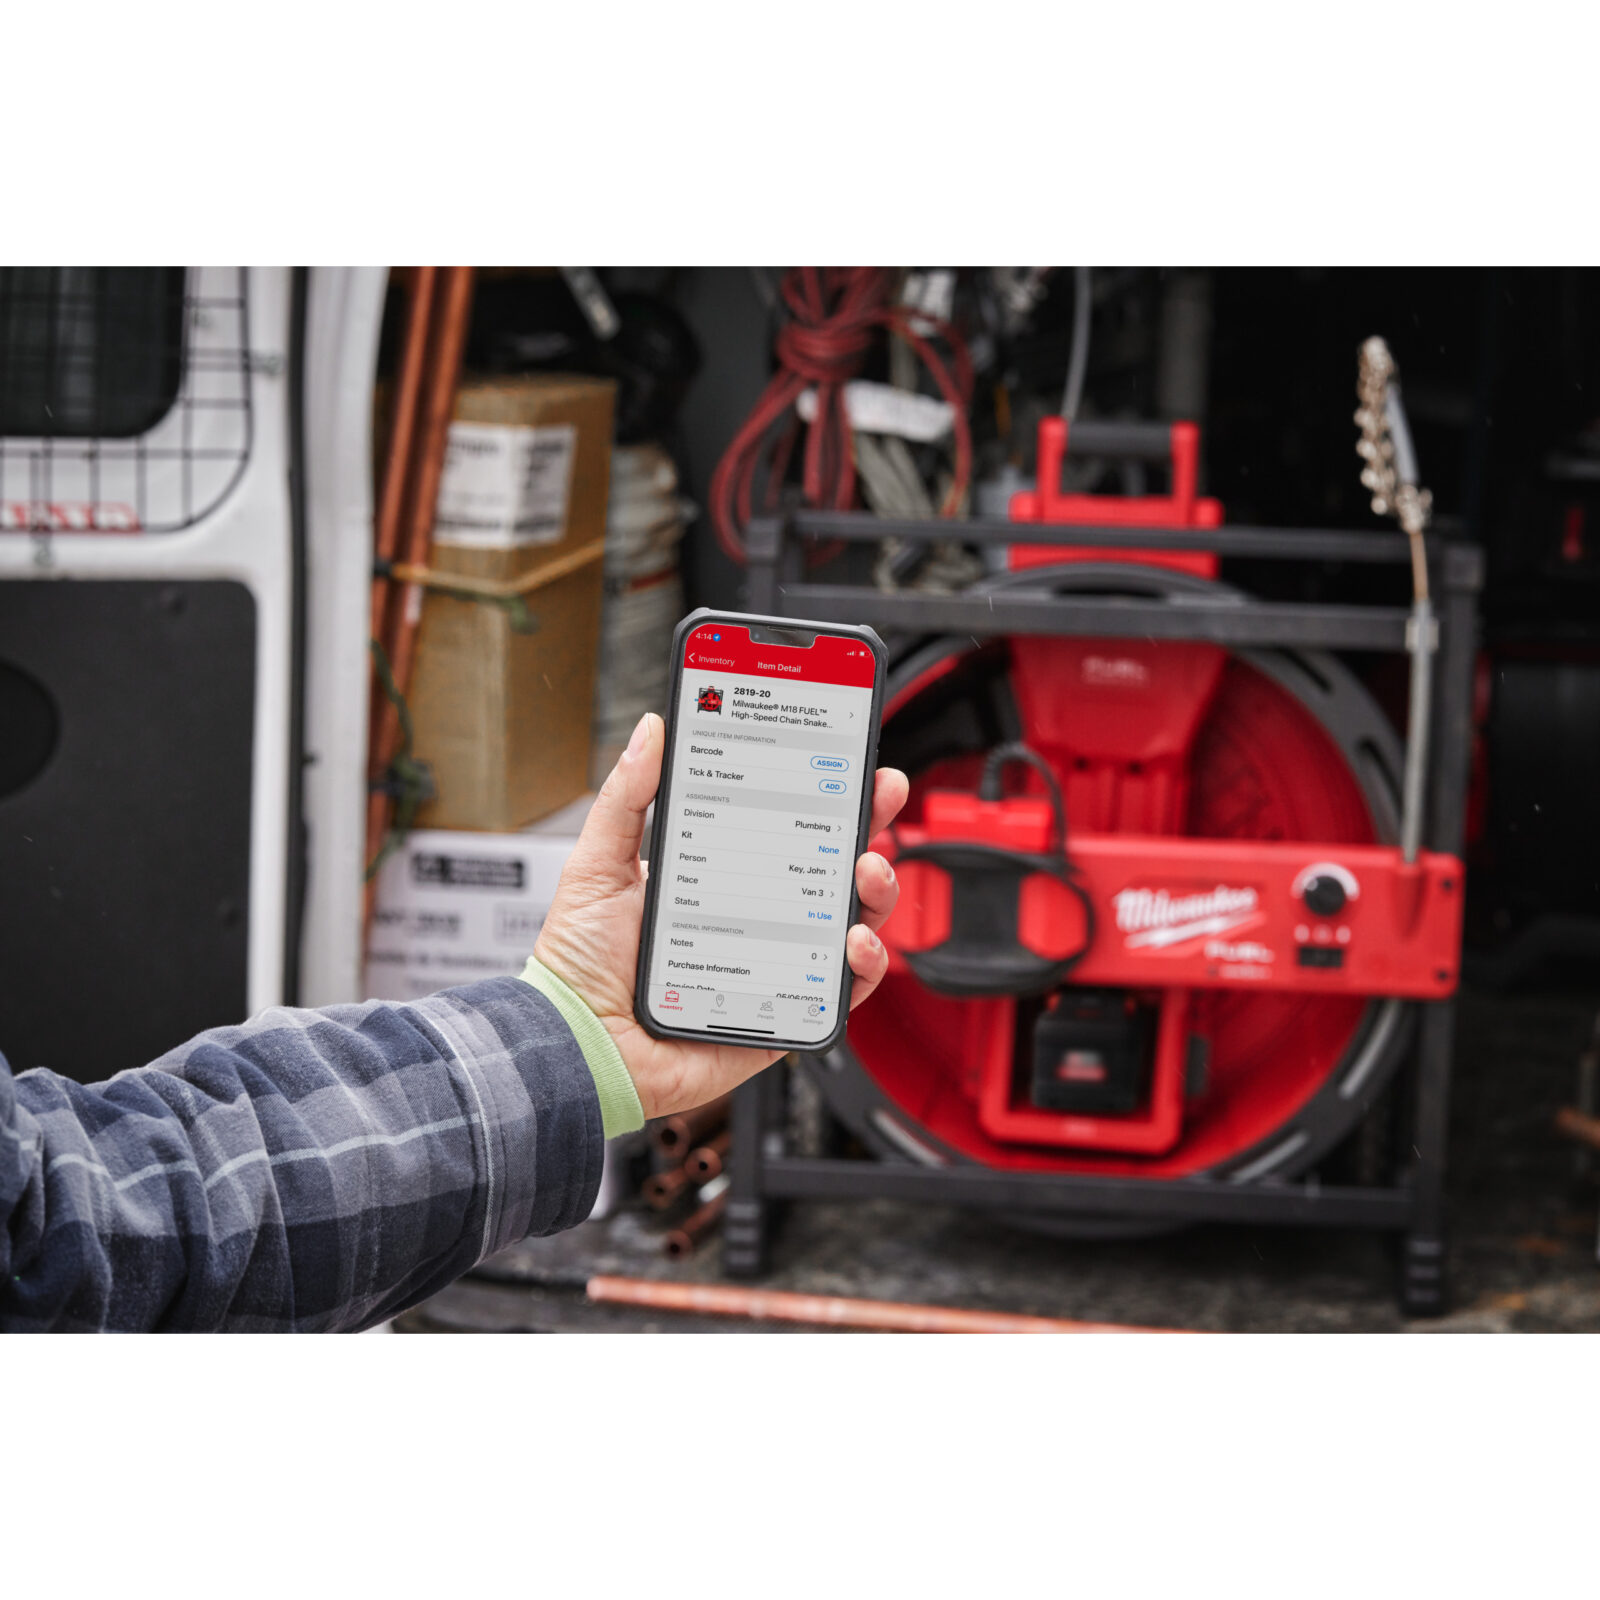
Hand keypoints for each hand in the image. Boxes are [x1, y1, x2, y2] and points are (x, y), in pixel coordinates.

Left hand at [534, 712, 907, 1119]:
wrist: (578, 1043)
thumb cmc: (581, 963)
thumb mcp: (598, 864)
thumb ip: (627, 797)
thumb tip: (652, 730)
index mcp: (721, 877)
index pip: (788, 827)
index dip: (827, 794)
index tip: (849, 760)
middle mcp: (757, 918)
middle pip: (833, 867)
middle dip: (869, 827)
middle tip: (878, 799)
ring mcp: (777, 966)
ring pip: (852, 922)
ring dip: (875, 890)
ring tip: (865, 870)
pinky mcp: (784, 1014)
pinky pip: (841, 991)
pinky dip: (864, 964)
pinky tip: (853, 941)